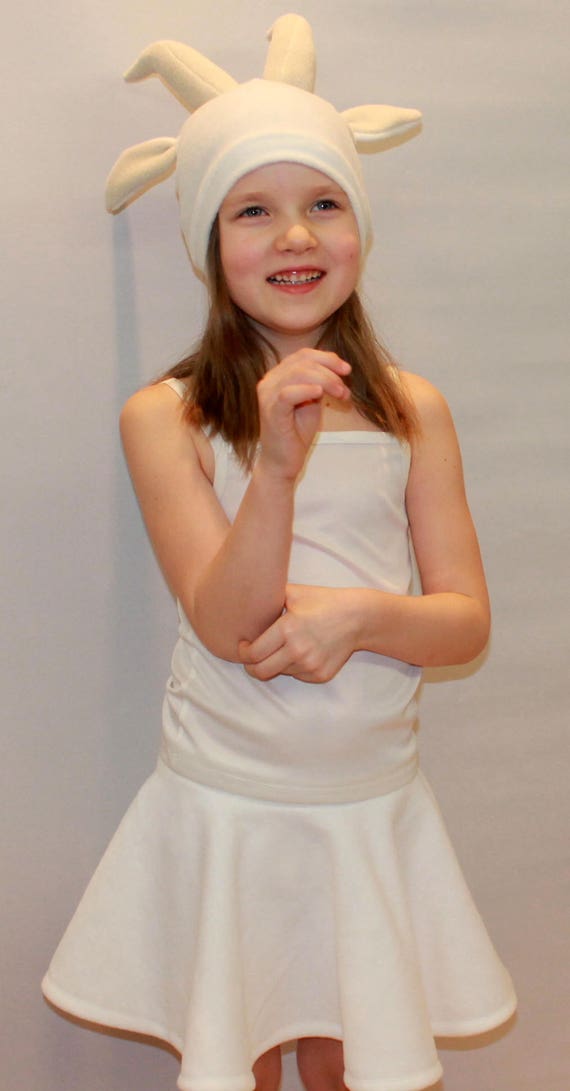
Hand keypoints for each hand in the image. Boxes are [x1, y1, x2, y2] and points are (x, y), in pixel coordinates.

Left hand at [238, 583, 358, 682]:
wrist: (357, 617)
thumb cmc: (323, 601)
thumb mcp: (295, 592)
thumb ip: (269, 597)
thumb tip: (245, 599)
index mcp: (287, 629)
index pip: (253, 653)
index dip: (243, 652)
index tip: (243, 647)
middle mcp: (298, 650)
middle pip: (261, 671)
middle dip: (251, 666)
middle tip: (251, 658)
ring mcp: (310, 665)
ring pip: (279, 672)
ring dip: (275, 664)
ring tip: (282, 648)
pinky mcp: (320, 675)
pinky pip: (297, 676)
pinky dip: (293, 667)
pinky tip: (301, 652)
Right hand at [256, 349, 350, 480]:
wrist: (283, 461)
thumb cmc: (296, 432)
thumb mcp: (312, 401)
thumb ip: (320, 383)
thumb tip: (338, 369)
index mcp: (279, 375)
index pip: (303, 355)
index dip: (327, 358)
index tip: (346, 369)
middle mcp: (269, 381)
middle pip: (302, 361)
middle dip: (329, 371)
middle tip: (344, 389)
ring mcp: (267, 395)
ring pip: (298, 373)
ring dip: (325, 381)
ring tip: (339, 394)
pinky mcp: (270, 411)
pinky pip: (287, 393)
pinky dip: (306, 390)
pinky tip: (319, 394)